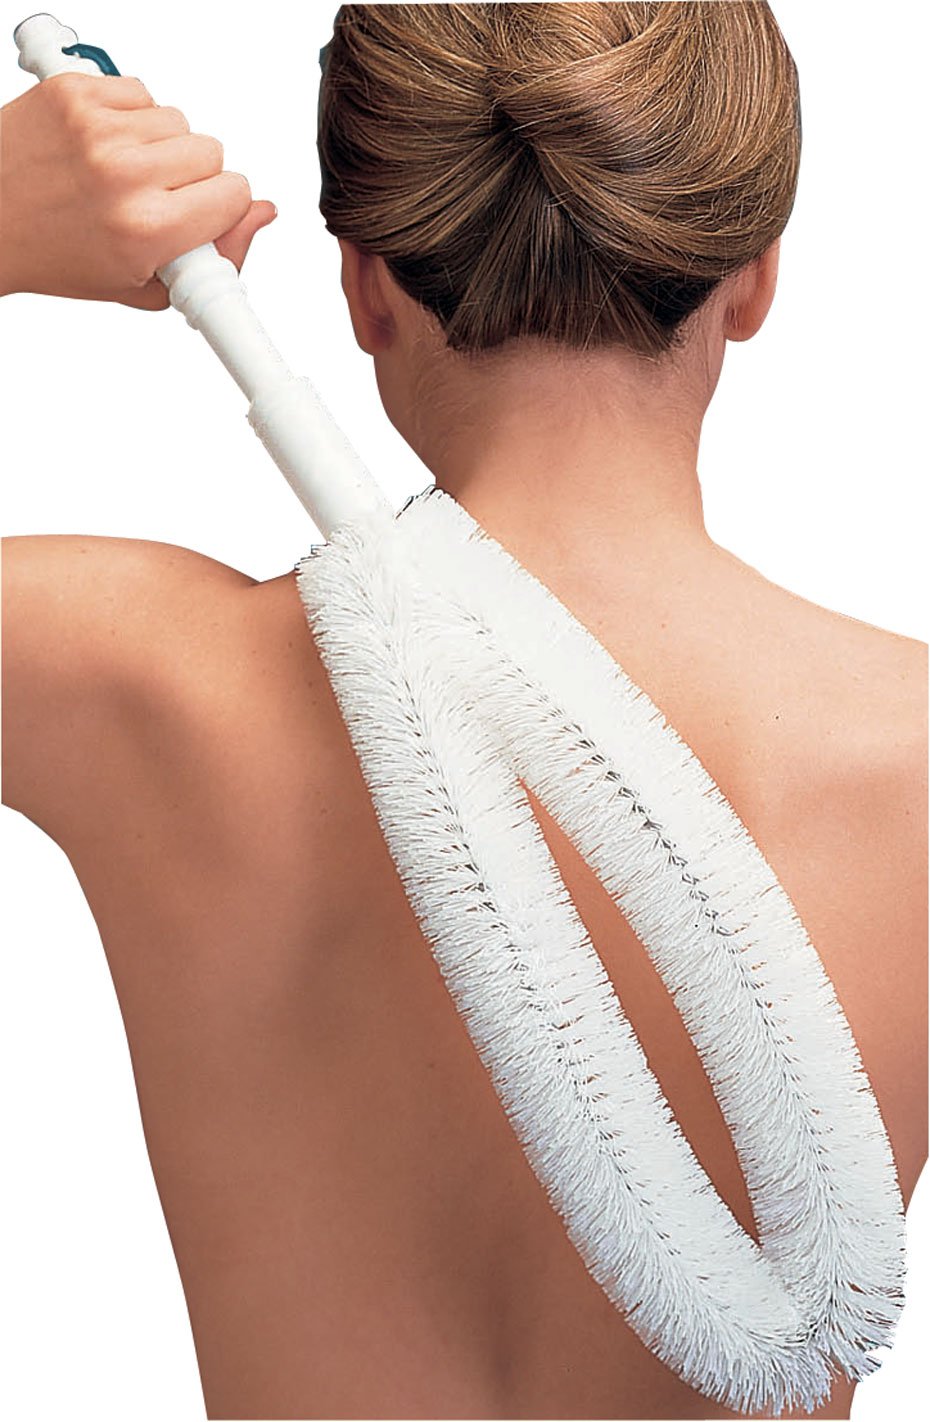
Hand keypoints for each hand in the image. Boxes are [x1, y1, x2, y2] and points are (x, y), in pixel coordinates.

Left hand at [0, 71, 276, 308]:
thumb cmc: (56, 256)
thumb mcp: (142, 285)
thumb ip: (215, 259)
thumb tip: (262, 215)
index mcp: (147, 229)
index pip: (235, 194)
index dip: (221, 207)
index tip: (199, 215)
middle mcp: (125, 174)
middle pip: (211, 151)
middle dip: (192, 175)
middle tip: (156, 196)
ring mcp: (98, 126)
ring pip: (177, 120)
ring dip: (161, 143)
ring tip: (124, 170)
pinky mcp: (75, 92)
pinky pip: (140, 92)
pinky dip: (130, 115)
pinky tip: (105, 143)